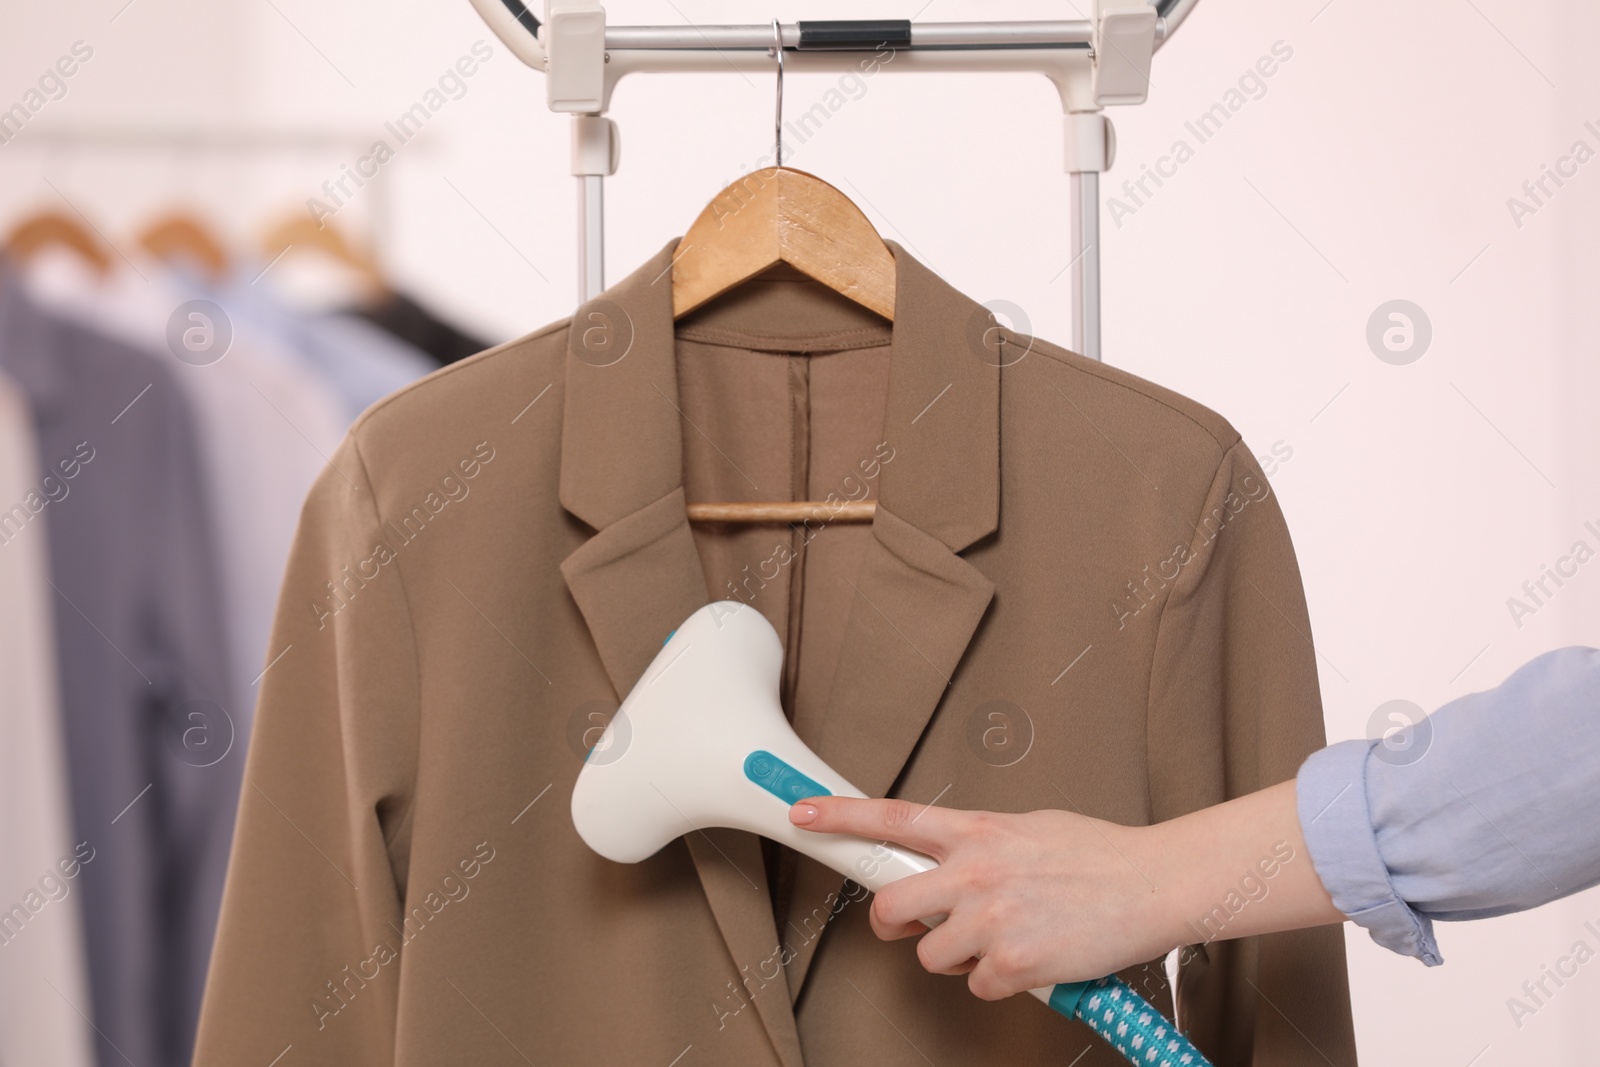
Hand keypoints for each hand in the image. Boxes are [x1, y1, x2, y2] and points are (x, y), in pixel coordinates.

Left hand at [788, 781, 1341, 1000]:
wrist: (1153, 883)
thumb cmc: (1097, 854)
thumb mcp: (1028, 829)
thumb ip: (980, 843)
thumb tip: (949, 859)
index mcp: (978, 830)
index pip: (893, 817)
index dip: (839, 817)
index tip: (800, 811)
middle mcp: (974, 871)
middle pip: (891, 906)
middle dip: (895, 923)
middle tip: (922, 923)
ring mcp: (990, 919)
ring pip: (931, 955)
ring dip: (960, 955)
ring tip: (1006, 937)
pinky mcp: (1011, 963)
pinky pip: (977, 985)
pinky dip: (999, 980)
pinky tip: (1032, 958)